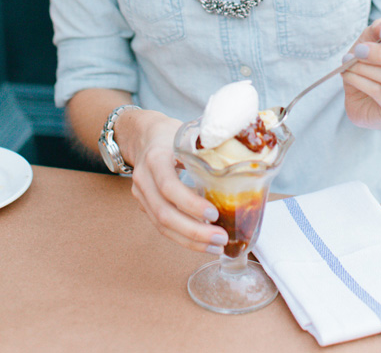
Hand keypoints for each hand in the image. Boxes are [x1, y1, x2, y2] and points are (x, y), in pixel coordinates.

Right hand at [117, 108, 228, 254]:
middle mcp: (144, 179)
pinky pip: (162, 226)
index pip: (169, 186)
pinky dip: (183, 237)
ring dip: (190, 241)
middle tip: (221, 238)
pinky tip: (202, 242)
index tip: (214, 214)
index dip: (191, 204)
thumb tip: (240, 162)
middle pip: (164, 214)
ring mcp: (141, 195)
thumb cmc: (168, 134)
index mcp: (155, 158)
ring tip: (216, 246)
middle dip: (193, 231)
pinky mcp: (145, 206)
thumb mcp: (187, 134)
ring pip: (161, 226)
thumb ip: (207, 149)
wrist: (142, 135)